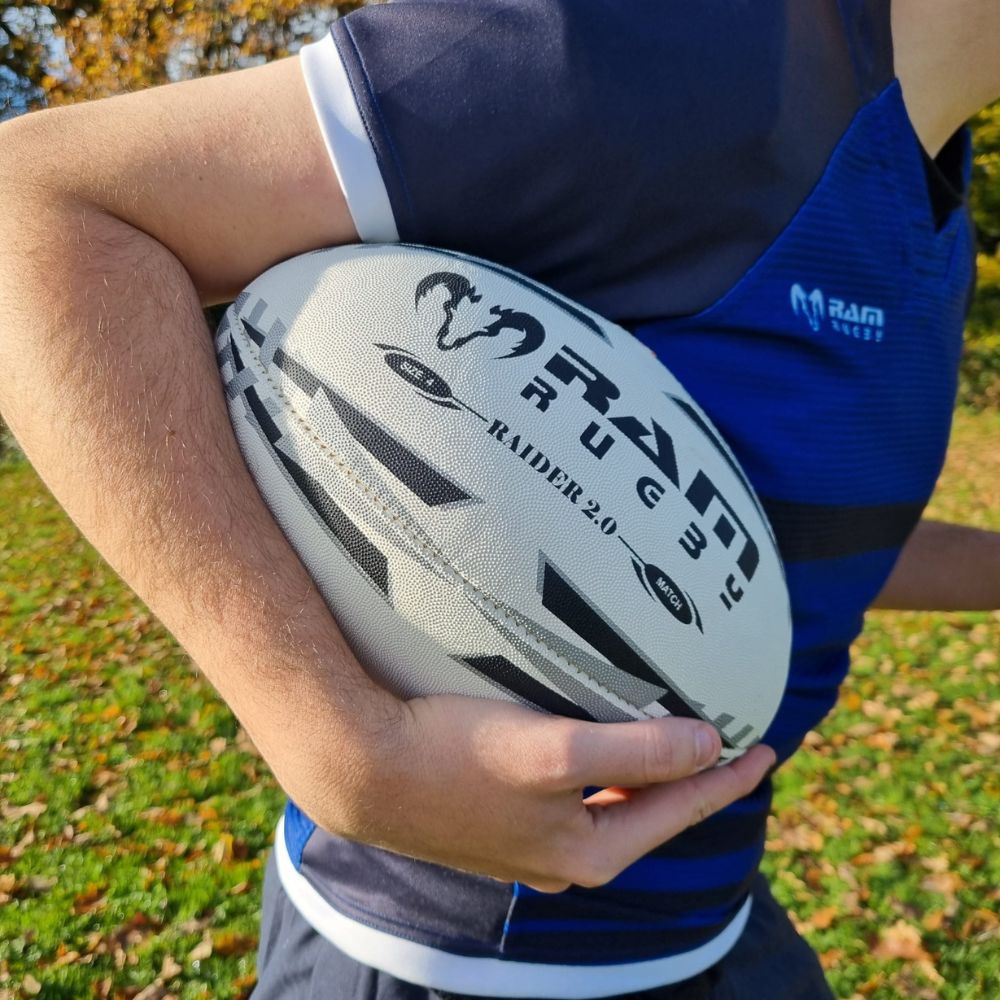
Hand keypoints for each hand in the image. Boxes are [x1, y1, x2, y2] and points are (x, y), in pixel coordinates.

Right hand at [344, 695, 775, 892]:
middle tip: (728, 742)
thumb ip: (638, 753)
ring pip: (608, 805)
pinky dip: (600, 772)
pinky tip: (593, 748)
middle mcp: (560, 857)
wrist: (360, 767)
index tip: (767, 748)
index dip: (726, 777)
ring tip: (672, 743)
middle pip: (646, 813)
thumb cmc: (455, 757)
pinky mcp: (496, 815)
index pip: (679, 810)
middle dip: (691, 779)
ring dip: (644, 774)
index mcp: (585, 852)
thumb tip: (709, 746)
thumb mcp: (556, 753)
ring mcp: (527, 841)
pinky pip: (571, 795)